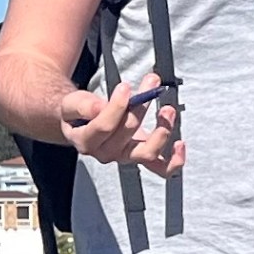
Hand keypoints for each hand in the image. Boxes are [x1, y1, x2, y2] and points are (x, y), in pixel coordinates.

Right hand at [59, 74, 183, 174]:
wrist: (82, 122)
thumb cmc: (79, 112)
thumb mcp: (73, 104)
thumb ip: (84, 106)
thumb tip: (99, 108)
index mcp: (86, 141)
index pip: (103, 127)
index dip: (116, 107)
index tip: (125, 87)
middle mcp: (106, 153)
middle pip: (127, 133)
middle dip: (141, 107)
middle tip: (151, 84)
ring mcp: (126, 157)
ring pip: (147, 153)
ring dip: (161, 132)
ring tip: (167, 110)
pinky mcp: (142, 157)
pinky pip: (161, 168)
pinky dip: (174, 160)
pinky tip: (180, 144)